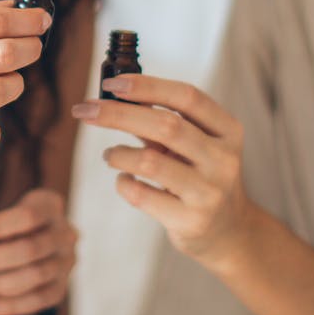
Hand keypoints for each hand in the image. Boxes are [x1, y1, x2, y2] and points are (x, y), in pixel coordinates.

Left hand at [0, 188, 76, 314]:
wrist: (37, 248)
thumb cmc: (7, 229)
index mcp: (49, 206)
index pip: (25, 216)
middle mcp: (65, 234)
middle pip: (28, 249)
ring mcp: (66, 263)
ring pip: (33, 276)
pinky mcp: (60, 289)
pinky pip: (37, 300)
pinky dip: (8, 305)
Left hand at [73, 72, 255, 265]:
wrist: (228, 230)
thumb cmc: (200, 176)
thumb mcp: (193, 145)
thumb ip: (161, 121)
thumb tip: (115, 96)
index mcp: (228, 130)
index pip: (187, 97)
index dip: (147, 86)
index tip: (112, 84)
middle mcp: (223, 159)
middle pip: (166, 126)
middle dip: (118, 114)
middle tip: (85, 110)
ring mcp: (209, 192)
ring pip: (150, 162)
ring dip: (118, 154)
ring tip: (110, 155)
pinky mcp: (191, 221)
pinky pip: (141, 195)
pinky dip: (123, 183)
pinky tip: (123, 180)